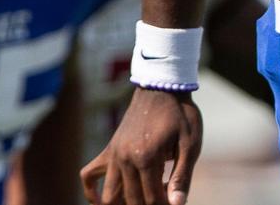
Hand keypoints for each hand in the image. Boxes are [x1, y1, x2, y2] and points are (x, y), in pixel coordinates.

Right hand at [80, 88, 201, 204]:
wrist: (162, 87)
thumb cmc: (181, 114)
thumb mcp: (190, 144)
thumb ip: (182, 176)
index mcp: (147, 158)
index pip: (153, 199)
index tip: (176, 200)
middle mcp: (124, 159)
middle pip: (132, 201)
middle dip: (150, 204)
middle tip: (165, 194)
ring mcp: (113, 154)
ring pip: (110, 196)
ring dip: (124, 204)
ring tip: (143, 198)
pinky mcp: (108, 150)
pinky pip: (88, 175)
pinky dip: (92, 192)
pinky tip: (102, 200)